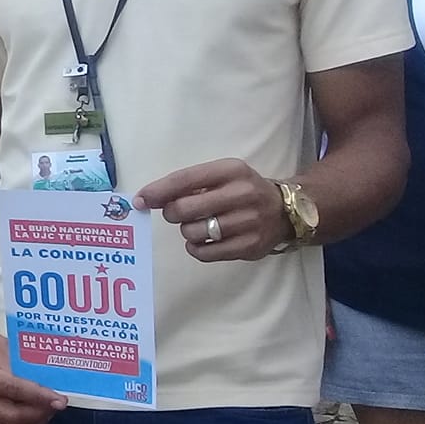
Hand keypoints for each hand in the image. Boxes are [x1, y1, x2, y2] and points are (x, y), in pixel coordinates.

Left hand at [134, 159, 287, 261]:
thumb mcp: (220, 175)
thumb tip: (146, 198)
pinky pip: (205, 253)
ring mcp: (249, 222)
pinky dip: (196, 248)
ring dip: (186, 231)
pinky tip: (203, 240)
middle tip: (177, 213)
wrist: (285, 210)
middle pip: (184, 209)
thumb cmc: (240, 190)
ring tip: (198, 225)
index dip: (157, 191)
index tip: (140, 200)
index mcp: (231, 170)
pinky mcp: (250, 246)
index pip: (184, 180)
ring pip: (192, 232)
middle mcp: (242, 194)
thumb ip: (187, 184)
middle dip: (172, 213)